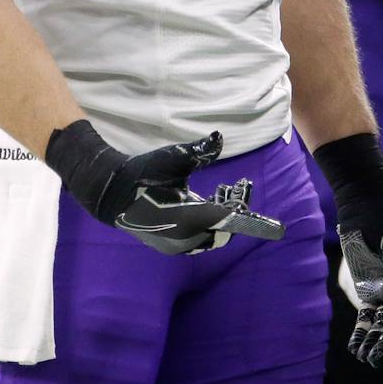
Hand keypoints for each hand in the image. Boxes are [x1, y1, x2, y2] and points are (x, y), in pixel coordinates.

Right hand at [46, 121, 284, 255]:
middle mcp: (184, 236)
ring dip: (220, 222)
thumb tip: (219, 138)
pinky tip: (202, 206)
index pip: (228, 221)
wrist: (110, 193)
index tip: (272, 225)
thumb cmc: (143, 173)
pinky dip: (206, 226)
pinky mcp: (168, 245)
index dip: (251, 222)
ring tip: (219, 198)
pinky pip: (197, 240)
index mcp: (188, 217)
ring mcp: (175, 244)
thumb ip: (199, 151)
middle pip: (222, 233)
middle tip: (236, 195)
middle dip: (233, 217)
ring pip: (210, 238)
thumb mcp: (172, 158)